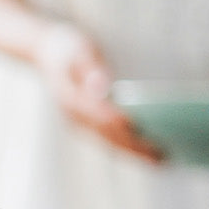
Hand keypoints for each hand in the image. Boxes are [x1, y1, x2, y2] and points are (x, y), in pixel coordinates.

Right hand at [34, 22, 163, 162]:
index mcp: (71, 100)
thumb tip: (100, 87)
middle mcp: (76, 117)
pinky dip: (128, 147)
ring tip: (161, 161)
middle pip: (108, 136)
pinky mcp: (89, 124)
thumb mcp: (77, 49)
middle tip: (162, 157)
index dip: (122, 125)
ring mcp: (81, 123)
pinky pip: (110, 139)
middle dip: (135, 147)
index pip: (100, 117)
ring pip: (110, 142)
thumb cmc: (66, 47)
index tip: (143, 131)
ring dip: (135, 153)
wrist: (46, 53)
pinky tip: (146, 152)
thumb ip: (89, 67)